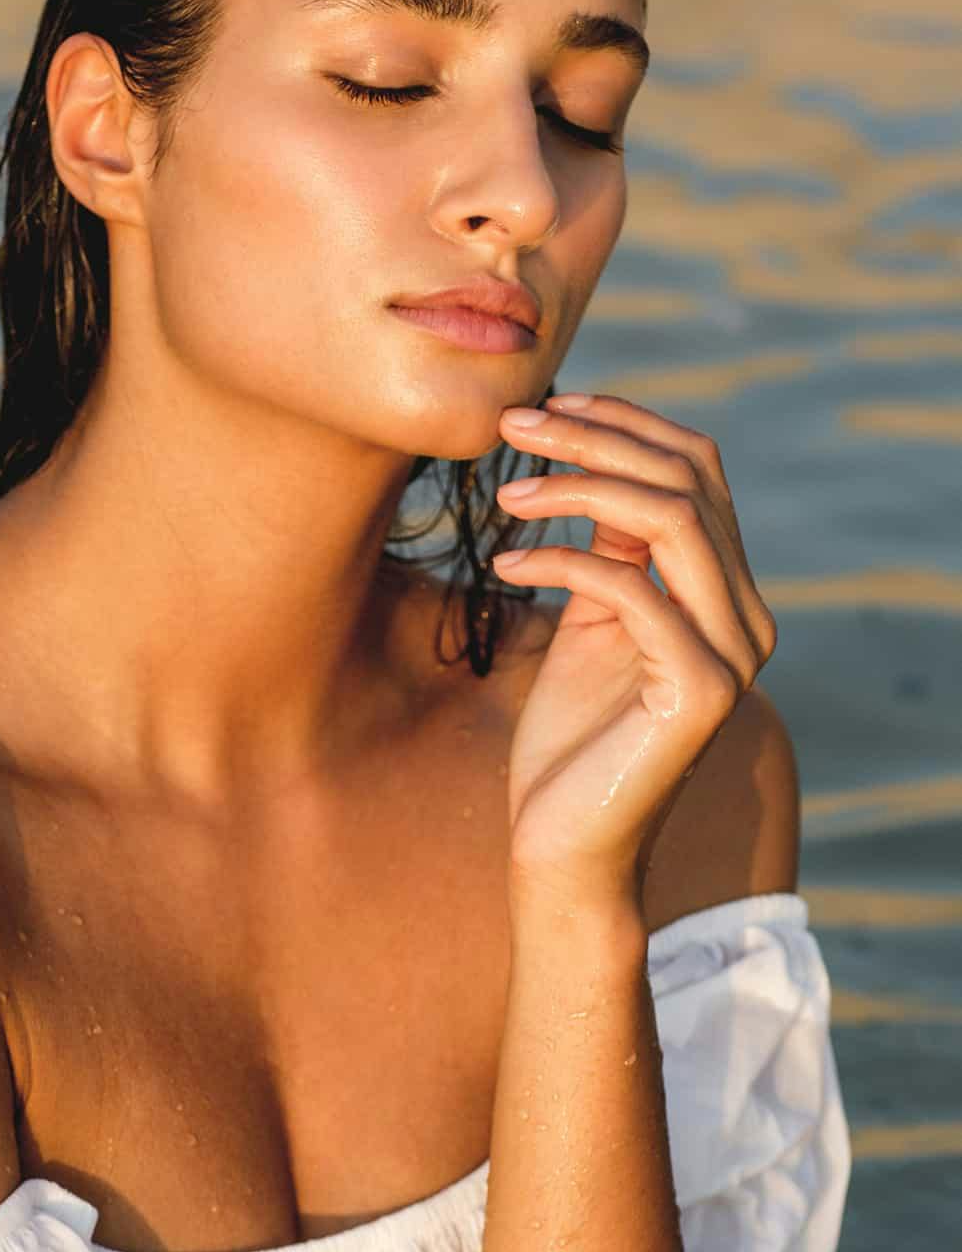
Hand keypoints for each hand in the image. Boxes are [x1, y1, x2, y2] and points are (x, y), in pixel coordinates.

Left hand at [489, 393, 776, 908]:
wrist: (565, 845)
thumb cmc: (569, 736)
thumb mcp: (590, 619)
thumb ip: (609, 547)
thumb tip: (597, 460)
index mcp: (725, 592)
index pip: (697, 470)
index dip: (626, 423)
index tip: (548, 406)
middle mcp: (747, 617)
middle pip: (686, 480)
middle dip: (594, 437)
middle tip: (512, 425)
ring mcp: (734, 656)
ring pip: (671, 519)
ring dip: (578, 484)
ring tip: (503, 491)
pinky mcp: (701, 693)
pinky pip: (632, 590)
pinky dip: (560, 560)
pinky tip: (505, 565)